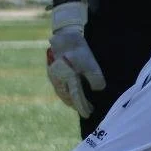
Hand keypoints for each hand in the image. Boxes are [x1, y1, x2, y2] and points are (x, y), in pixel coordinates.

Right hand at [46, 0, 106, 117]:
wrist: (65, 36)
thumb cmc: (78, 50)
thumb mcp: (90, 63)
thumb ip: (95, 78)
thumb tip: (98, 89)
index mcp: (68, 79)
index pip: (76, 97)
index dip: (82, 107)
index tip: (88, 114)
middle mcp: (58, 80)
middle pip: (67, 97)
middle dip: (76, 105)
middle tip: (85, 110)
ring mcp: (53, 76)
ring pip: (61, 92)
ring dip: (70, 99)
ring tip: (77, 103)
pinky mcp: (52, 71)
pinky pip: (58, 86)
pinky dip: (65, 92)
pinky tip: (70, 91)